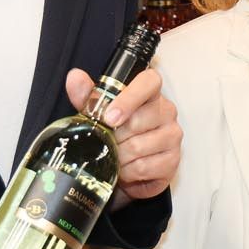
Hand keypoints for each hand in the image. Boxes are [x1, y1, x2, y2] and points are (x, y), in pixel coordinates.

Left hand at [67, 66, 179, 200]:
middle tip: (105, 141)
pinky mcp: (173, 159)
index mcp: (150, 93)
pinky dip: (128, 171)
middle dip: (114, 136)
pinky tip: (124, 168)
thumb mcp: (98, 112)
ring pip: (139, 146)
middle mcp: (166, 110)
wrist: (128, 165)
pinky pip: (144, 167)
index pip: (149, 82)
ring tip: (114, 156)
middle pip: (138, 121)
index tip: (109, 117)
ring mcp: (172, 134)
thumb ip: (87, 95)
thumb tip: (75, 77)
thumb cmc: (117, 133)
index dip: (129, 98)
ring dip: (119, 155)